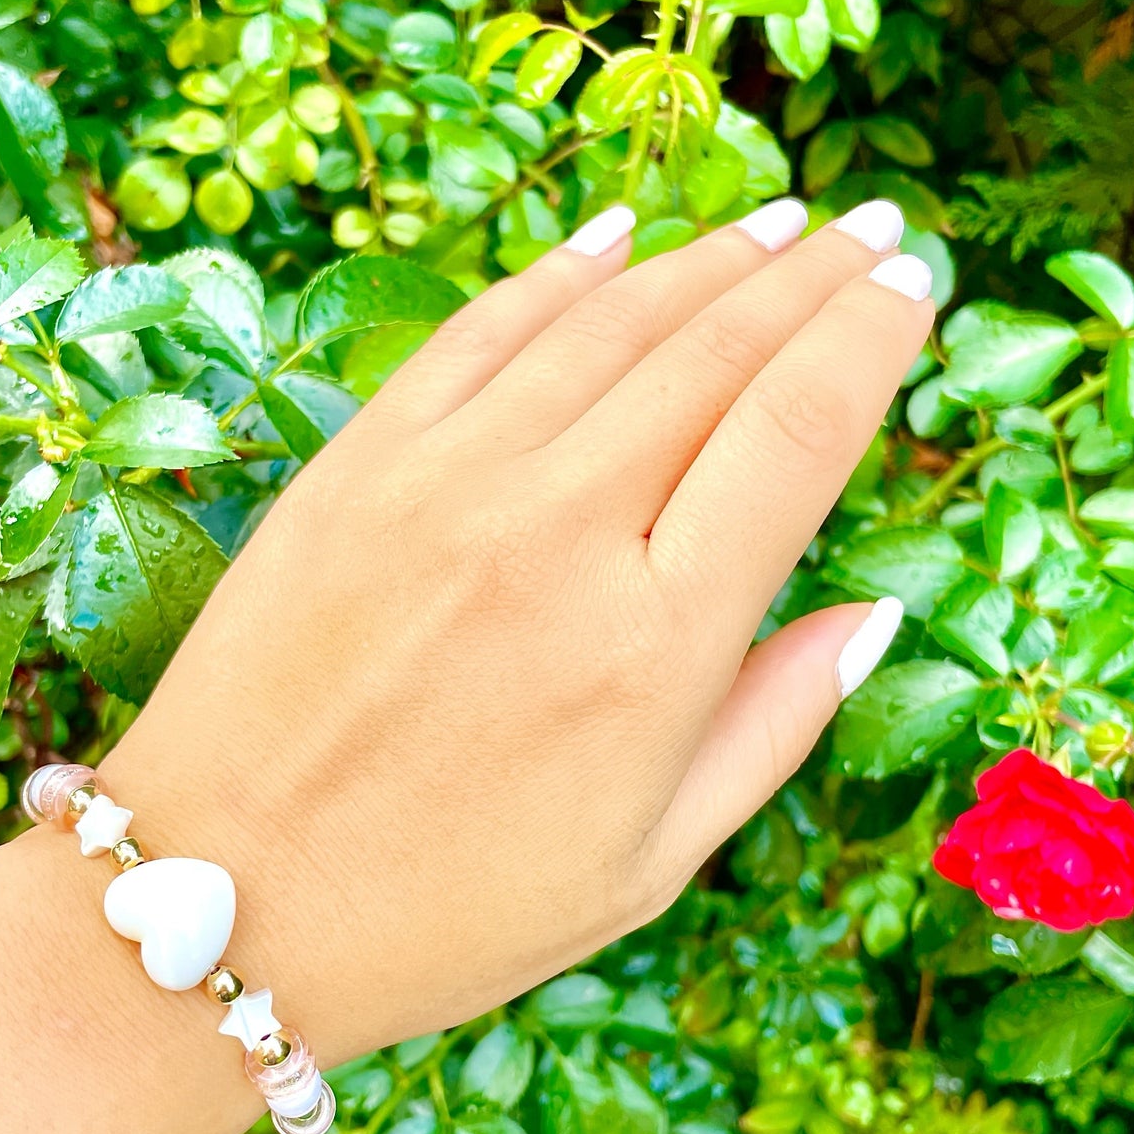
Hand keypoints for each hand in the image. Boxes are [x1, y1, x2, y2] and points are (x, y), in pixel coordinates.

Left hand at [107, 197, 933, 1064]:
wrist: (220, 899)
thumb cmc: (451, 910)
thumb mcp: (650, 864)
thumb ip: (772, 727)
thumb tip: (871, 612)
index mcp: (655, 644)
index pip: (797, 428)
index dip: (870, 335)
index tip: (912, 285)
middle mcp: (558, 533)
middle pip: (716, 351)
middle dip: (813, 276)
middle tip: (872, 226)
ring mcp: (447, 483)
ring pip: (608, 322)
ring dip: (709, 258)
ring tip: (779, 224)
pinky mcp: (357, 465)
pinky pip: (482, 332)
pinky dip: (562, 273)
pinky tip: (621, 236)